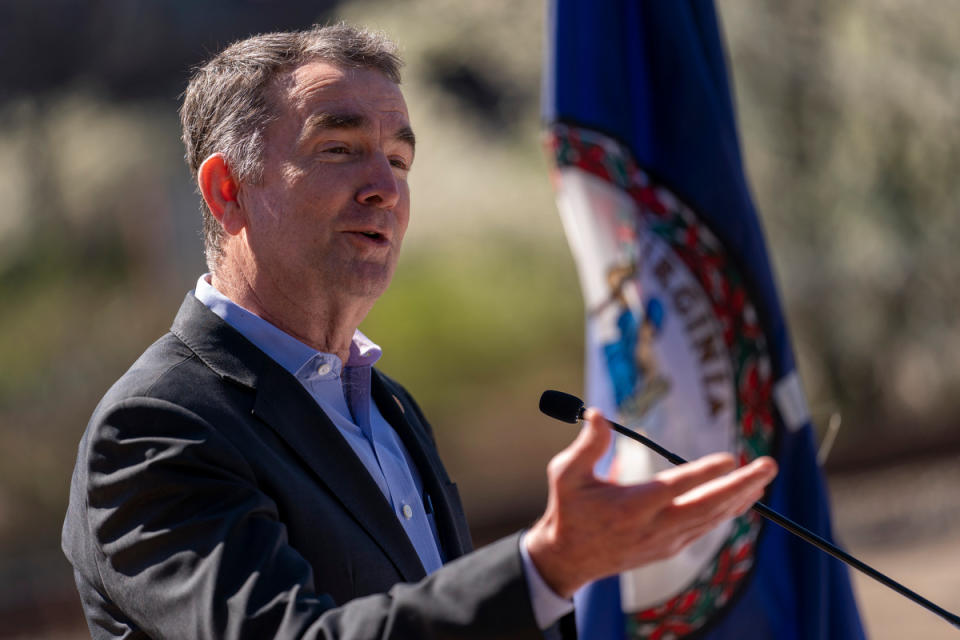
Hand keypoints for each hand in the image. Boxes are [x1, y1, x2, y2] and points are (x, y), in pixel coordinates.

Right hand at [524, 408, 777, 598]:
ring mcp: (665, 542)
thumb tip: (600, 414)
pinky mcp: (669, 548)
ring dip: (740, 498)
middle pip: (708, 507)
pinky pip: (705, 527)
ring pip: (712, 519)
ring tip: (762, 477)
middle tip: (768, 466)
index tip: (730, 458)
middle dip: (742, 486)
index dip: (705, 473)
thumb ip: (588, 444)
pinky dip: (726, 511)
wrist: (568, 559)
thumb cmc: (568, 510)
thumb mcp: (566, 474)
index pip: (676, 488)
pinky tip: (740, 497)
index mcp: (630, 507)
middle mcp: (653, 527)